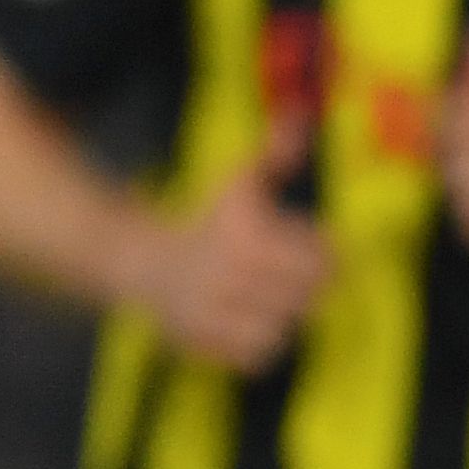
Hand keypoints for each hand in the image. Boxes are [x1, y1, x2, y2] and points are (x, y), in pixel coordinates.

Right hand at [130, 119, 328, 371]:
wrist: (145, 261)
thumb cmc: (208, 220)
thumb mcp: (241, 182)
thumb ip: (276, 154)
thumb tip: (302, 114)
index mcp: (246, 235)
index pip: (322, 260)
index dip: (323, 253)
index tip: (309, 246)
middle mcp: (231, 276)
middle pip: (308, 298)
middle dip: (303, 286)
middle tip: (284, 273)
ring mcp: (216, 312)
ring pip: (286, 328)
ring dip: (281, 314)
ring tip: (263, 295)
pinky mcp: (206, 341)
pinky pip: (259, 354)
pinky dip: (259, 341)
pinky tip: (244, 318)